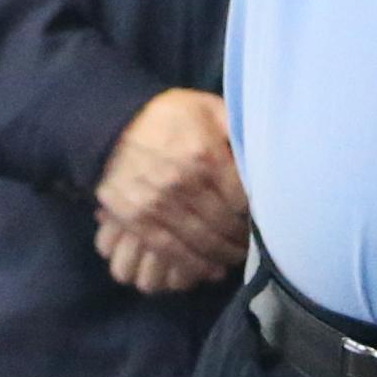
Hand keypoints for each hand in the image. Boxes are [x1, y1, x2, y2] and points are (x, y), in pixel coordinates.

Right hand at [92, 86, 245, 290]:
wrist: (109, 123)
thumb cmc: (166, 115)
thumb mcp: (207, 108)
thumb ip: (237, 128)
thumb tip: (266, 150)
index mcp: (204, 155)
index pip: (242, 199)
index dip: (255, 213)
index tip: (263, 219)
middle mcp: (182, 183)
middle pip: (223, 224)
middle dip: (241, 238)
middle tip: (251, 243)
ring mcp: (157, 205)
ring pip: (201, 242)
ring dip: (222, 255)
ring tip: (234, 256)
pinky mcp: (136, 220)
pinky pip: (171, 250)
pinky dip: (194, 264)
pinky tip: (210, 269)